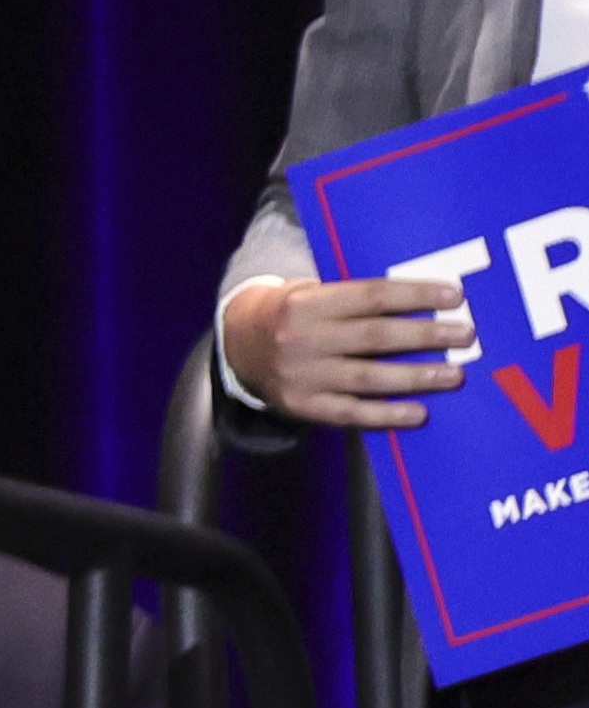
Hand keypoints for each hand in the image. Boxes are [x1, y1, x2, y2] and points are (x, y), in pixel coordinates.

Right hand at [225, 274, 475, 428]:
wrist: (240, 345)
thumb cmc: (294, 314)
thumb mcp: (311, 293)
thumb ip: (354, 298)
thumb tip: (423, 299)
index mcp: (305, 303)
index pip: (369, 296)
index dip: (414, 295)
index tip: (455, 296)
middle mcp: (301, 339)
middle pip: (374, 337)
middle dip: (426, 335)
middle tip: (466, 335)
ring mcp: (301, 375)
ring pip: (368, 378)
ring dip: (417, 377)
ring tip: (454, 374)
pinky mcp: (303, 405)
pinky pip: (351, 413)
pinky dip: (387, 414)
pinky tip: (419, 412)